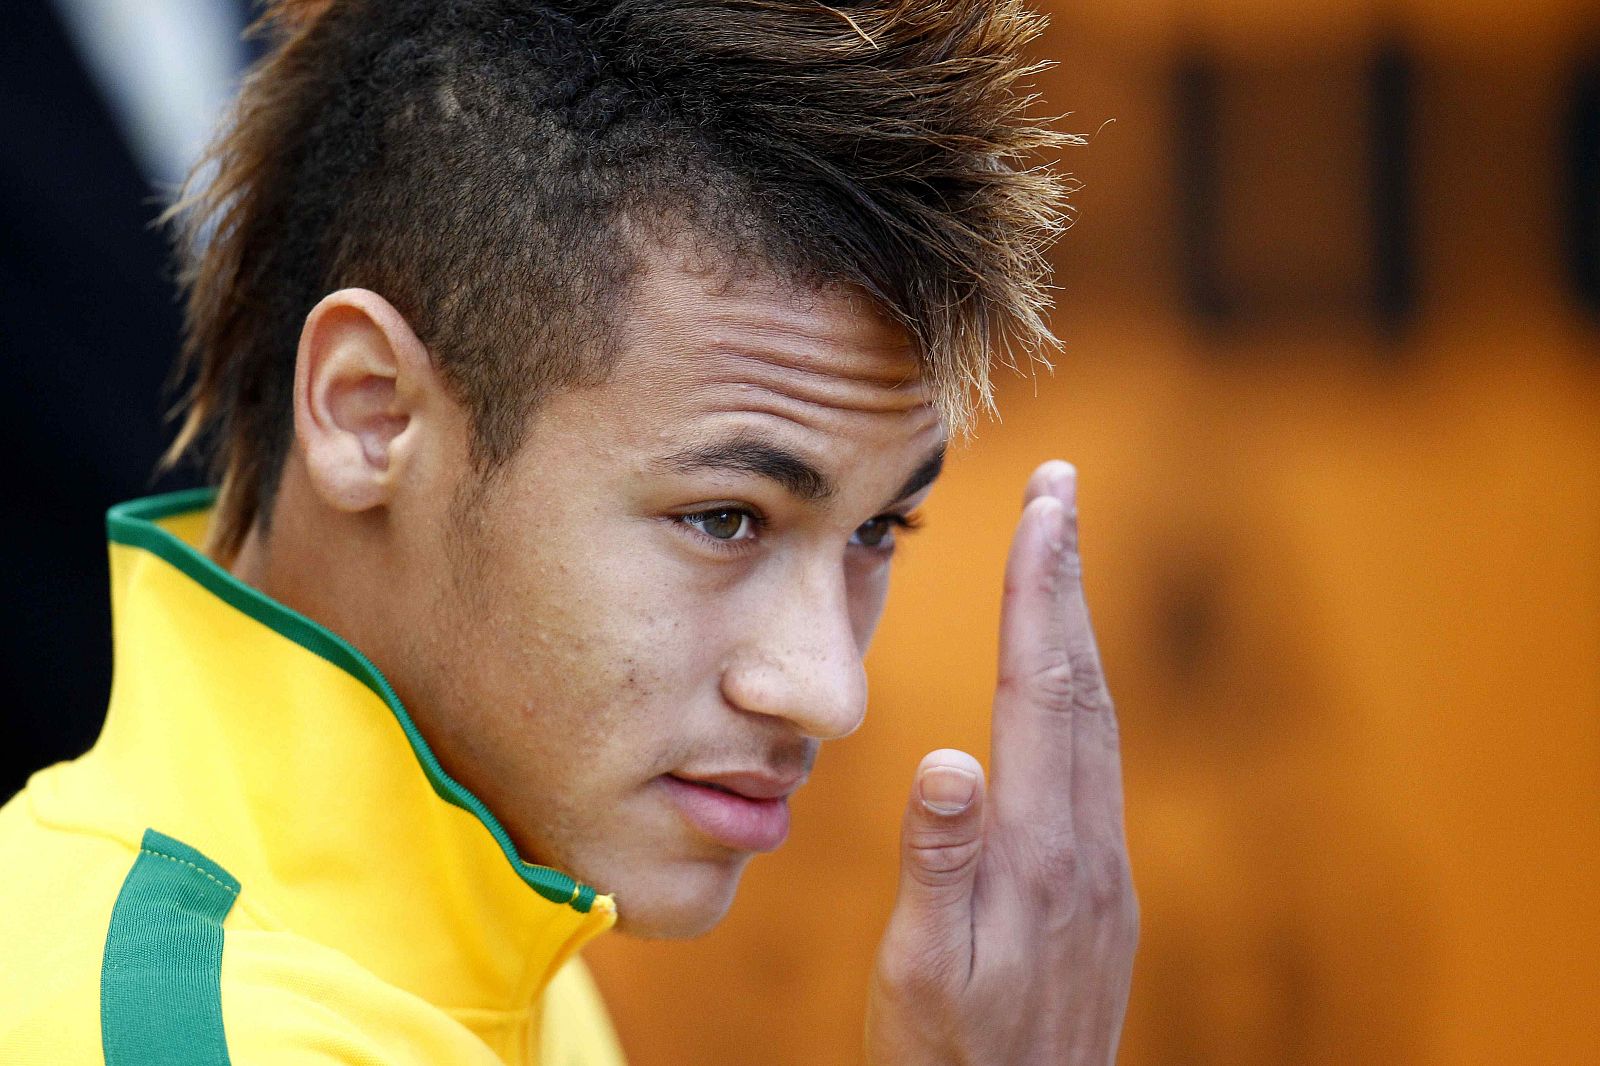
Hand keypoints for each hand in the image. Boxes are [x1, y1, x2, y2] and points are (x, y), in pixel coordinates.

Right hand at [865, 461, 1137, 1065]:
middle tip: (1059, 489)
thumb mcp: (925, 976)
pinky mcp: (1101, 891)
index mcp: (1040, 854)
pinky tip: (1062, 681)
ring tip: (1057, 559)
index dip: (1040, 589)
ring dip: (1076, 626)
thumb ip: (940, 869)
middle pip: (1080, 684)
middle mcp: (1087, 848)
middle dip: (1066, 577)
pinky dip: (1077, 688)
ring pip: (1095, 719)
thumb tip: (947, 757)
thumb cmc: (954, 1063)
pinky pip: (1093, 760)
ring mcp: (1103, 869)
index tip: (1045, 503)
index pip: (1040, 691)